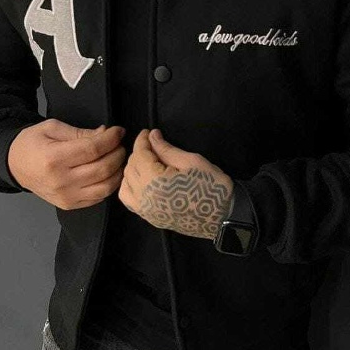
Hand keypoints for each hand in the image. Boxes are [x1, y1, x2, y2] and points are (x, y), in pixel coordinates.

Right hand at [7, 119, 126, 209]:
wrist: (14, 166)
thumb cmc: (32, 144)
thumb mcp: (52, 128)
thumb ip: (80, 132)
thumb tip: (105, 133)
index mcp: (54, 158)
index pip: (92, 149)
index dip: (111, 139)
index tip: (118, 131)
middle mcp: (61, 181)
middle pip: (102, 168)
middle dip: (117, 154)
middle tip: (119, 144)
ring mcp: (66, 196)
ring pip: (105, 187)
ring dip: (118, 171)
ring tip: (117, 158)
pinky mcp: (69, 205)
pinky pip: (98, 198)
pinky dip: (109, 185)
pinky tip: (109, 173)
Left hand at [118, 128, 233, 238]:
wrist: (223, 217)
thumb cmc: (212, 187)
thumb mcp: (192, 162)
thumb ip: (166, 149)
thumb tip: (151, 136)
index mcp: (156, 182)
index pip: (140, 155)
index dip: (142, 140)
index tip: (147, 132)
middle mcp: (145, 198)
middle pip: (131, 168)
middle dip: (139, 153)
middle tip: (152, 145)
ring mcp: (146, 211)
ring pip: (126, 183)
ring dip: (133, 169)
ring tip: (148, 161)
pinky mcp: (150, 218)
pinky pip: (129, 200)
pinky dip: (130, 186)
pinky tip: (142, 179)